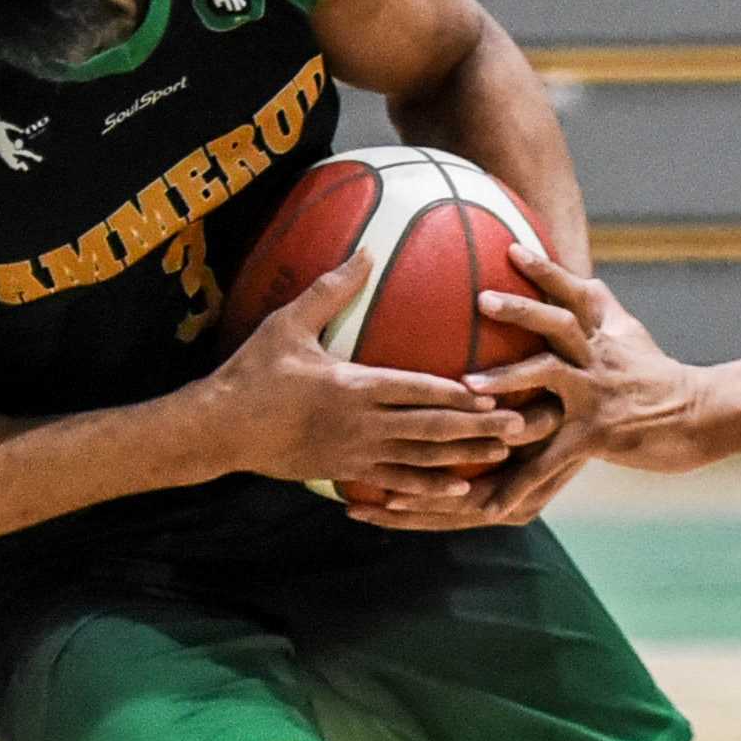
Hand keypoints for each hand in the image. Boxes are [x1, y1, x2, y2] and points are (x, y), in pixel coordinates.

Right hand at [206, 250, 537, 493]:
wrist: (219, 430)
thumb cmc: (252, 373)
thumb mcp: (288, 324)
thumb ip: (331, 290)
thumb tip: (366, 251)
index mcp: (351, 386)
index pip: (415, 389)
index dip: (457, 392)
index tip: (494, 389)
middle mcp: (360, 424)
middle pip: (431, 428)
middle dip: (479, 427)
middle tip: (522, 424)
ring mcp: (354, 453)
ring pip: (421, 460)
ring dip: (465, 457)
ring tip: (503, 454)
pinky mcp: (345, 473)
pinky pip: (395, 484)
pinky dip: (429, 488)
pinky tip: (457, 489)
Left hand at [467, 251, 715, 473]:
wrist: (702, 420)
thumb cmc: (661, 379)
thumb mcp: (633, 336)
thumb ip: (604, 311)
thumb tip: (586, 278)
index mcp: (604, 334)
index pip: (574, 292)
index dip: (545, 269)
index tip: (512, 249)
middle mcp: (599, 357)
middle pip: (558, 322)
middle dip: (520, 309)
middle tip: (481, 298)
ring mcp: (598, 394)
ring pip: (549, 376)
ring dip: (506, 379)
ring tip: (466, 386)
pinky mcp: (597, 435)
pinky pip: (551, 459)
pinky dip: (519, 482)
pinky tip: (489, 503)